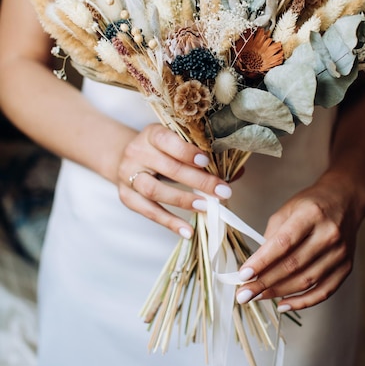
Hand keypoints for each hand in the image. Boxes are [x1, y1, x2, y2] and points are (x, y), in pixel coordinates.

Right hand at [117, 123, 231, 236]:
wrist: (126, 157)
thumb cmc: (160, 150)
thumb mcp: (176, 143)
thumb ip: (203, 156)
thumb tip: (237, 173)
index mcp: (151, 134)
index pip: (167, 140)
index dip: (186, 151)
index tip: (206, 162)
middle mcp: (136, 152)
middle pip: (167, 168)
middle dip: (197, 180)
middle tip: (221, 191)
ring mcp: (127, 175)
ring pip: (154, 190)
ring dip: (183, 200)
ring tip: (205, 207)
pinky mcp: (126, 196)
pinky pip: (148, 211)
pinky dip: (169, 222)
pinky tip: (187, 231)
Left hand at [236, 177, 360, 310]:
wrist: (345, 200)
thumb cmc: (312, 203)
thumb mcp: (288, 209)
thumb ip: (272, 234)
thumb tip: (257, 264)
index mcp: (311, 214)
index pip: (283, 243)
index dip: (262, 261)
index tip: (243, 275)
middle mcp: (328, 234)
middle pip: (293, 265)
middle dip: (265, 282)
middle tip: (243, 293)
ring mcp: (340, 252)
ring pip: (306, 281)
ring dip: (279, 292)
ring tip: (258, 296)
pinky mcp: (346, 266)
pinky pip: (324, 291)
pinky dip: (303, 302)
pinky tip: (284, 304)